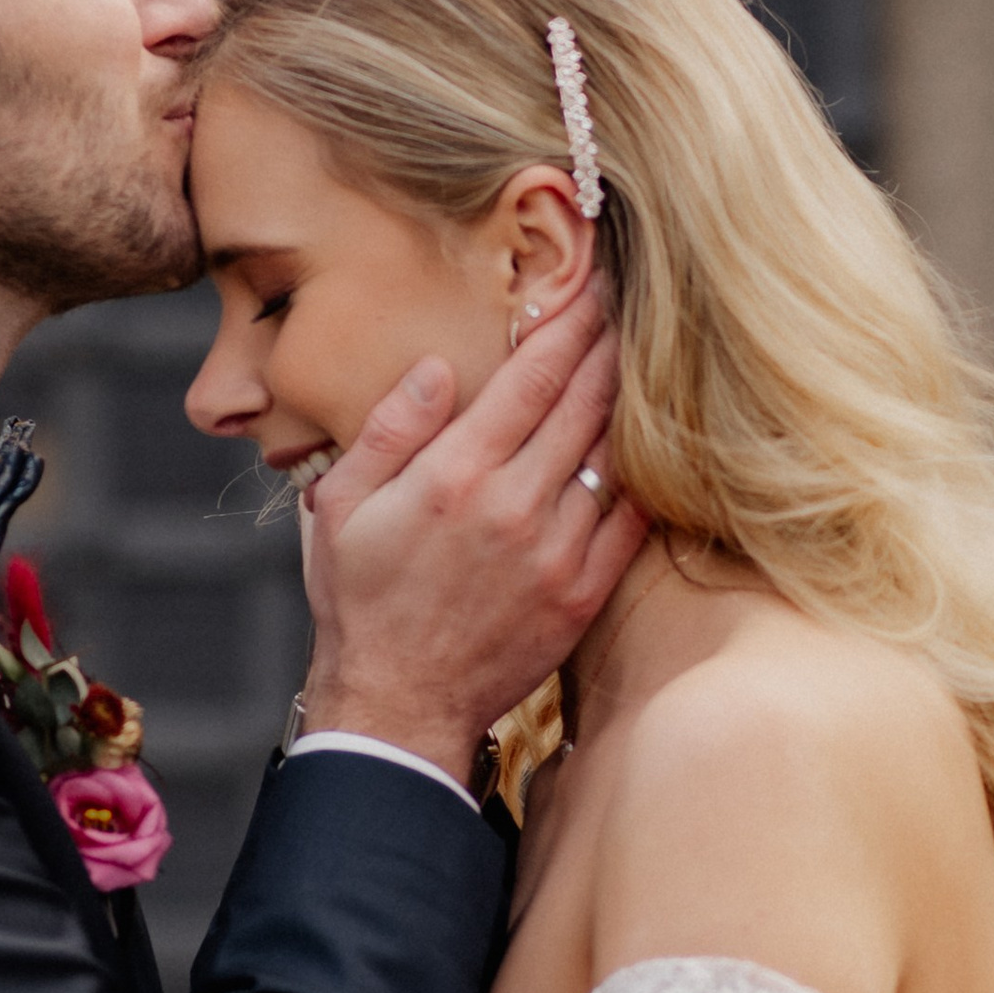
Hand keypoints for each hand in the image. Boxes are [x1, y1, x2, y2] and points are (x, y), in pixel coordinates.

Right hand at [300, 290, 648, 783]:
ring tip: (644, 360)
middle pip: (587, 402)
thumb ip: (390, 431)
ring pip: (616, 454)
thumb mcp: (341, 508)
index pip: (534, 376)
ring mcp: (557, 552)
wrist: (398, 704)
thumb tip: (439, 368)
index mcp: (457, 475)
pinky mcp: (583, 593)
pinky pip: (632, 520)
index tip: (591, 288)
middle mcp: (516, 505)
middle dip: (611, 344)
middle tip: (631, 304)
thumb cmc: (361, 602)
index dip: (571, 322)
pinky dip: (646, 475)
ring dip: (633, 402)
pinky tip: (652, 446)